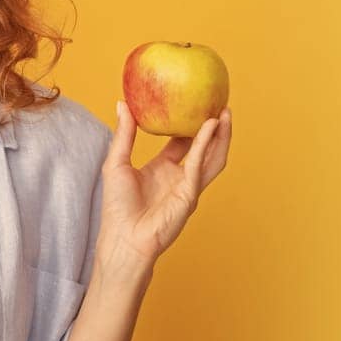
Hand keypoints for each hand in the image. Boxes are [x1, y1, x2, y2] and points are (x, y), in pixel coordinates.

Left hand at [98, 99, 232, 267]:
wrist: (123, 238)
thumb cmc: (117, 205)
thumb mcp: (116, 162)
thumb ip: (124, 134)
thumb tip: (122, 102)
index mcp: (162, 169)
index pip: (181, 144)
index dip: (189, 125)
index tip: (193, 104)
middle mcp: (178, 177)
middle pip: (203, 148)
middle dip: (213, 128)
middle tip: (217, 103)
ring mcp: (188, 186)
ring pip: (212, 157)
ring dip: (221, 135)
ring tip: (224, 112)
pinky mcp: (190, 194)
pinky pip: (200, 164)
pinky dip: (205, 144)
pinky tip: (209, 127)